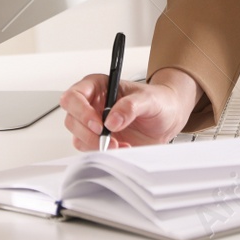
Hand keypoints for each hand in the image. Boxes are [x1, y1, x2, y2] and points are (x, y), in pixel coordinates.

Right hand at [60, 66, 198, 149]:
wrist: (168, 119)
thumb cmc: (158, 101)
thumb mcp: (149, 99)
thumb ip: (131, 105)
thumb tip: (112, 120)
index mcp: (99, 86)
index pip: (74, 96)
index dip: (81, 111)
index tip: (98, 124)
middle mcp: (92, 104)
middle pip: (72, 119)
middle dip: (88, 132)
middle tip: (108, 138)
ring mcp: (93, 124)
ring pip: (78, 137)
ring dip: (96, 145)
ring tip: (119, 144)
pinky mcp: (99, 141)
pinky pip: (90, 150)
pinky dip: (103, 152)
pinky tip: (121, 147)